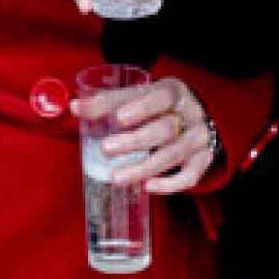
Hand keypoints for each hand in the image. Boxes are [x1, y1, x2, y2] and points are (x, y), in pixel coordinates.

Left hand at [73, 77, 218, 194]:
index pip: (160, 97)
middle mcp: (191, 115)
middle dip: (134, 141)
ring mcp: (199, 139)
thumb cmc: (163, 104)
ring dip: (143, 167)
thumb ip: (111, 100)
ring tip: (115, 177)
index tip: (119, 117)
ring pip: (172, 155)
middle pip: (164, 129)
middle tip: (105, 149)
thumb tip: (75, 107)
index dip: (141, 107)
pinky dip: (168, 184)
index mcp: (175, 92)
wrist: (202, 115)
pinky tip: (146, 187)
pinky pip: (189, 176)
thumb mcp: (143, 94)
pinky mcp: (203, 161)